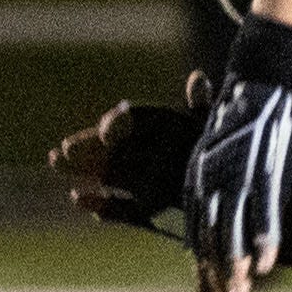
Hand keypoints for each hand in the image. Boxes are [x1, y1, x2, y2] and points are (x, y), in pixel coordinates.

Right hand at [49, 73, 211, 237]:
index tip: (108, 132)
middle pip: (108, 148)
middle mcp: (144, 153)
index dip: (115, 125)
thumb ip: (202, 107)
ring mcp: (142, 183)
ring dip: (80, 168)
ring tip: (55, 161)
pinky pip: (120, 208)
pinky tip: (79, 198)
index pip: (128, 122)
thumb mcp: (215, 128)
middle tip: (65, 149)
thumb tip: (198, 79)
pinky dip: (101, 205)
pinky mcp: (146, 212)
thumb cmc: (226, 153)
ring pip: (106, 173)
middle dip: (86, 147)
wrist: (237, 194)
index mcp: (158, 130)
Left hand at [184, 15, 291, 291]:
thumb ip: (215, 188)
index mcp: (198, 180)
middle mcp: (210, 182)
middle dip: (219, 281)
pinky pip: (262, 211)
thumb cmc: (244, 116)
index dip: (204, 272)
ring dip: (238, 269)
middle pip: (213, 242)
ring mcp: (236, 176)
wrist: (262, 78)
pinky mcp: (262, 167)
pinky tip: (267, 266)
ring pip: (233, 232)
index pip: (199, 237)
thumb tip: (223, 216)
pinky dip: (263, 239)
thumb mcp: (218, 152)